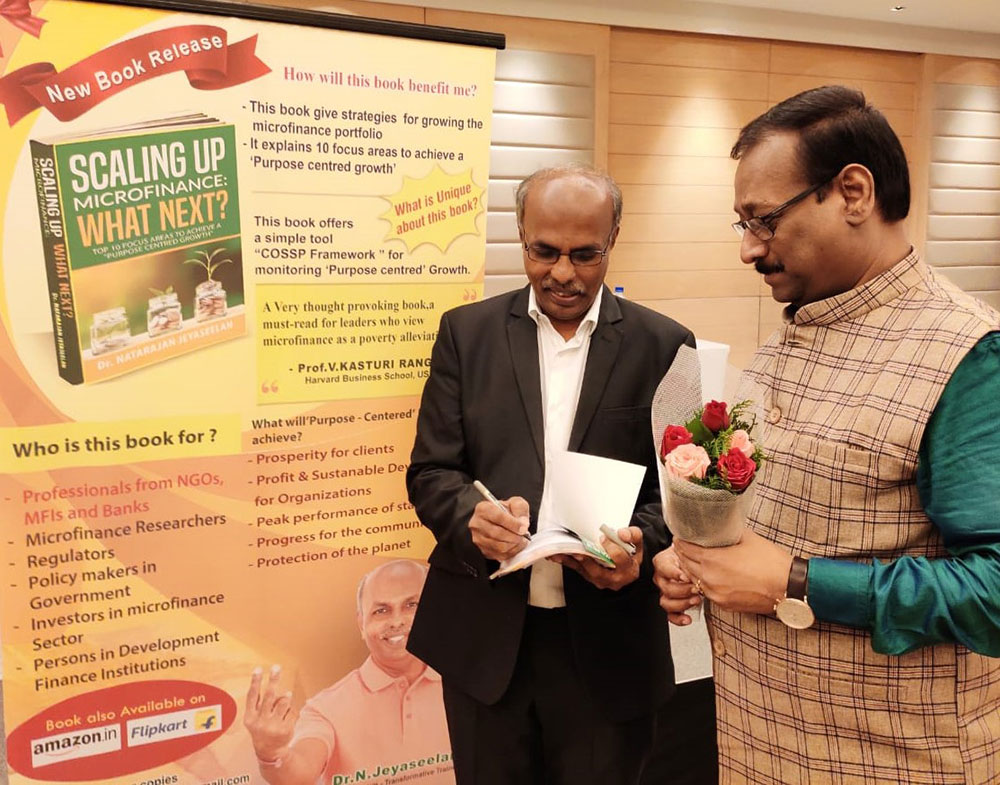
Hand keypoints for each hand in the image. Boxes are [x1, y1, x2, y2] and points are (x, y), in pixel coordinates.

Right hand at [244, 665, 295, 761]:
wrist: (270, 751)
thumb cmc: (261, 727)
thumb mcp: (253, 718)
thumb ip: (259, 703)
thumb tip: (272, 683)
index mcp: (250, 718)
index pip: (252, 697)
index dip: (255, 682)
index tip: (258, 669)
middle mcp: (260, 722)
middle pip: (269, 696)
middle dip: (273, 680)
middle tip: (276, 667)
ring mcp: (273, 726)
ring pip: (284, 701)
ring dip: (286, 696)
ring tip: (287, 696)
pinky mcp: (286, 729)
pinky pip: (292, 710)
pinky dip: (291, 710)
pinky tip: (287, 717)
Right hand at [469, 495, 529, 561]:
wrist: (499, 521)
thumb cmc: (505, 511)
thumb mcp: (515, 503)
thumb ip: (520, 508)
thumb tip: (523, 523)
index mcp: (483, 509)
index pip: (497, 517)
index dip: (512, 524)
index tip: (523, 527)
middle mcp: (477, 524)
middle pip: (497, 533)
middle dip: (514, 535)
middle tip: (524, 534)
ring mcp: (479, 539)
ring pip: (499, 546)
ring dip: (514, 544)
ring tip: (521, 538)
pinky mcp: (484, 551)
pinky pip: (501, 555)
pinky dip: (512, 551)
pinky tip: (516, 544)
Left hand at [551, 526, 642, 589]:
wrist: (626, 569)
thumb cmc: (630, 554)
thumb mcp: (637, 544)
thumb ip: (633, 535)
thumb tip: (621, 533)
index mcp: (628, 570)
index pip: (621, 560)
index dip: (612, 549)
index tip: (603, 537)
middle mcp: (612, 579)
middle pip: (598, 571)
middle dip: (587, 560)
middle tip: (578, 551)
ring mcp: (598, 579)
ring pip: (583, 570)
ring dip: (571, 560)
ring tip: (560, 552)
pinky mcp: (587, 576)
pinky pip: (575, 569)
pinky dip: (564, 561)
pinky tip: (554, 555)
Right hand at [652, 545, 701, 624]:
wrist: (695, 561)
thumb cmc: (692, 555)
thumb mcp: (691, 549)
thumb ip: (691, 554)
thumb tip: (698, 560)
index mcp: (662, 562)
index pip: (663, 567)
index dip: (674, 574)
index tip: (686, 576)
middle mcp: (661, 577)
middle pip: (666, 588)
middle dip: (683, 591)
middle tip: (696, 589)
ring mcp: (665, 591)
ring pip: (666, 602)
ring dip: (682, 604)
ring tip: (696, 600)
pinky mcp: (671, 603)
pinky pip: (670, 615)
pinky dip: (678, 619)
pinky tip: (687, 619)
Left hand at [673, 529, 791, 614]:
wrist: (789, 586)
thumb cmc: (771, 562)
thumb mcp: (747, 538)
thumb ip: (728, 532)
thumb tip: (719, 525)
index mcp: (713, 560)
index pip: (684, 549)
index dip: (681, 541)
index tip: (681, 536)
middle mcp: (710, 579)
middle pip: (685, 564)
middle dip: (683, 554)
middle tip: (685, 545)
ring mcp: (716, 594)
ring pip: (694, 579)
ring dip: (692, 569)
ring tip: (696, 559)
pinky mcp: (724, 604)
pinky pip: (706, 591)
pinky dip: (704, 582)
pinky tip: (710, 574)